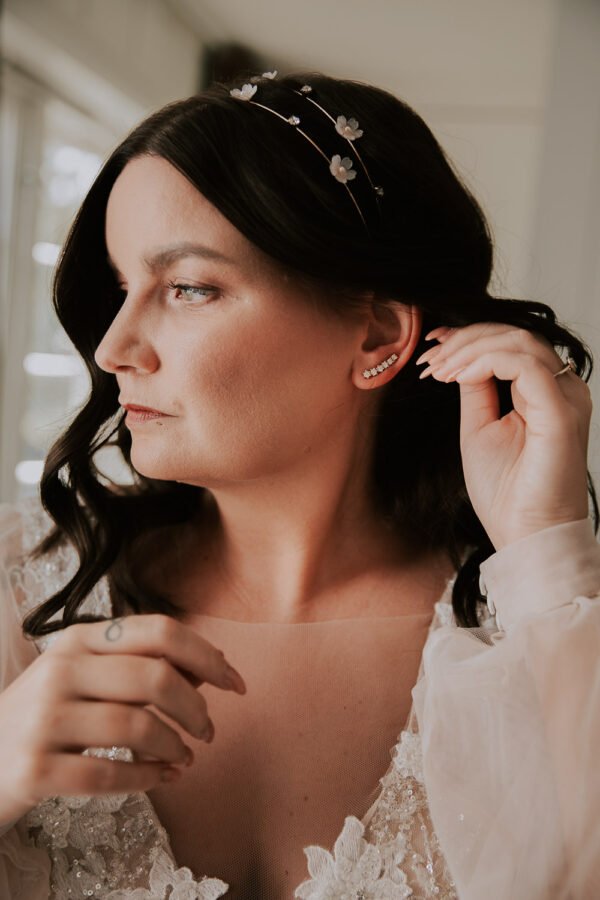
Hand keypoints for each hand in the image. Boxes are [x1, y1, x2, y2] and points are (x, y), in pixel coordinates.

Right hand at [0, 614, 245, 824]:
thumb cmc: (47, 714)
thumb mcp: (85, 676)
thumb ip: (139, 665)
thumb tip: (211, 667)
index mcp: (79, 639)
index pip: (159, 631)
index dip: (206, 655)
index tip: (235, 682)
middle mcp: (60, 671)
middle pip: (154, 677)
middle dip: (196, 707)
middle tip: (210, 730)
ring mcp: (44, 720)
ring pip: (136, 726)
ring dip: (175, 746)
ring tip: (186, 756)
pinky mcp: (35, 769)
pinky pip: (107, 774)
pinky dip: (147, 778)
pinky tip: (163, 777)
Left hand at [415, 323, 592, 550]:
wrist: (524, 535)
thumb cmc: (507, 494)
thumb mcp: (480, 428)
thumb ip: (477, 389)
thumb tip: (461, 359)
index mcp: (545, 393)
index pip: (512, 344)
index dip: (469, 338)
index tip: (431, 348)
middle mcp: (562, 389)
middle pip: (515, 335)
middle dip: (464, 339)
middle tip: (430, 357)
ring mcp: (564, 398)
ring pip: (519, 342)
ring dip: (469, 348)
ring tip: (439, 368)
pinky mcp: (560, 412)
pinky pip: (525, 364)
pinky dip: (485, 361)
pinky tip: (458, 376)